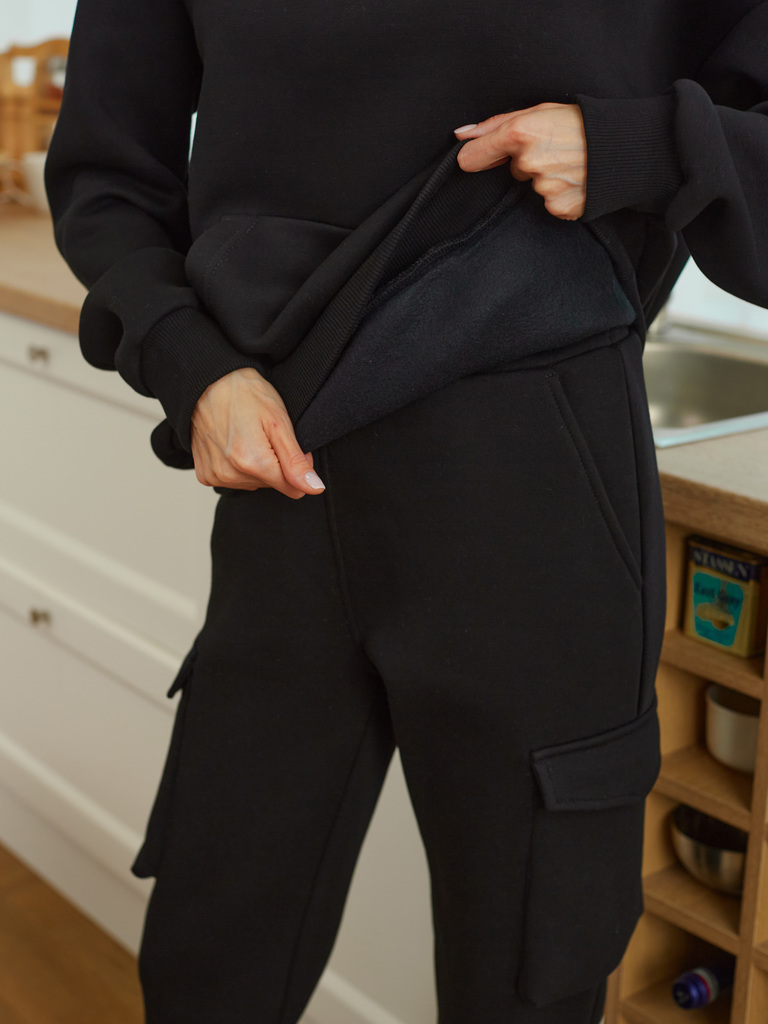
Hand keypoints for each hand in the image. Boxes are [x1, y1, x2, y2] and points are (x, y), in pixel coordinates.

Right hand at [190, 366, 324, 497]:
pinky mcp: (206, 475)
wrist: (208, 383)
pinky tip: (233, 445)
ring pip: (254, 483)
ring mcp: (216, 476)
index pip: (292, 489)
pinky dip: (238, 467)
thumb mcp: (280, 423)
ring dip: (256, 465)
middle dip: (275, 464)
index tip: (285, 443)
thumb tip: (314, 488)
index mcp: (252, 462)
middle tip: (264, 434)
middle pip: (272, 485)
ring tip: (247, 436)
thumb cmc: (246, 396)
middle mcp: (231, 474)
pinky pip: (235, 481)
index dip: (296, 466)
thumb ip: (296, 462)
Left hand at [454, 102, 586, 220]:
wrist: (624, 147)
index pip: (475, 155)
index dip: (476, 157)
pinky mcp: (558, 206)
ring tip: (570, 162)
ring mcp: (544, 187)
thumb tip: (462, 135)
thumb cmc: (582, 123)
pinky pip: (549, 202)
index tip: (476, 158)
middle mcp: (530, 161)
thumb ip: (496, 124)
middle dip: (529, 160)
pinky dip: (560, 193)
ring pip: (533, 185)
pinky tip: (575, 179)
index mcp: (521, 133)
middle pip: (513, 169)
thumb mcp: (540, 110)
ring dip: (547, 176)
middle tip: (556, 148)